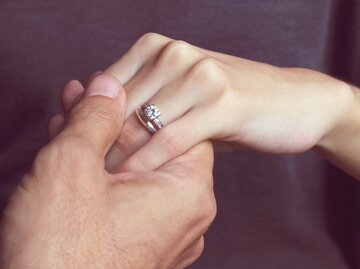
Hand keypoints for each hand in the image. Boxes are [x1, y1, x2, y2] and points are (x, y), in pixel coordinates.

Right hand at [0, 74, 215, 268]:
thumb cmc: (60, 252)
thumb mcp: (72, 166)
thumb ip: (96, 118)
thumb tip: (108, 84)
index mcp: (187, 191)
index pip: (176, 125)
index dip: (137, 103)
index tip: (105, 89)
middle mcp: (187, 215)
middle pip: (151, 148)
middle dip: (111, 122)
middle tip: (78, 100)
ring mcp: (166, 234)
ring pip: (136, 172)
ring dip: (102, 146)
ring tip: (68, 122)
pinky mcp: (143, 246)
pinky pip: (129, 198)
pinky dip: (104, 176)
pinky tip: (75, 158)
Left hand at [84, 33, 351, 172]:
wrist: (293, 102)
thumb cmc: (232, 102)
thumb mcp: (183, 94)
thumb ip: (145, 99)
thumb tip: (97, 116)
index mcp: (158, 47)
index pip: (105, 88)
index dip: (87, 122)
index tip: (78, 153)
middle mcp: (175, 54)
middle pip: (118, 106)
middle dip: (98, 144)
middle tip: (86, 174)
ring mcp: (200, 76)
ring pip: (140, 124)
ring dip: (118, 157)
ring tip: (104, 182)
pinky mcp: (223, 103)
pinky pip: (171, 139)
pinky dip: (148, 163)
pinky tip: (135, 179)